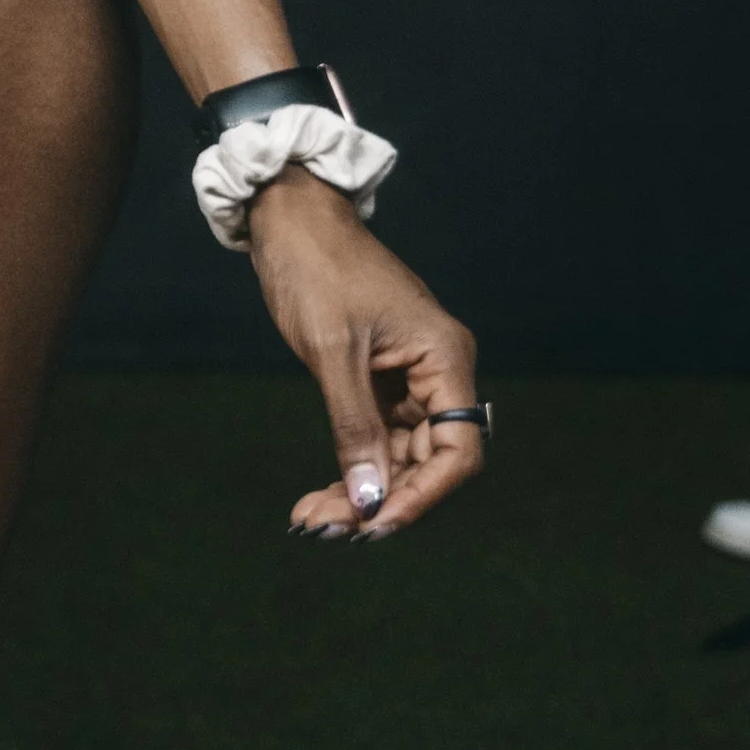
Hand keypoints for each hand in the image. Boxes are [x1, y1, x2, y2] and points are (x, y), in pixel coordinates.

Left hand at [245, 167, 483, 539]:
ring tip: (312, 518)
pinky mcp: (379, 380)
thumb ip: (353, 425)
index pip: (459, 450)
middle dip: (381, 499)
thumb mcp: (333, 351)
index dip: (423, 496)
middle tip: (325, 528)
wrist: (291, 220)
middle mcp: (437, 372)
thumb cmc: (317, 269)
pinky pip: (377, 439)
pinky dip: (353, 466)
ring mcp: (409, 378)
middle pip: (428, 462)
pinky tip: (321, 495)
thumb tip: (369, 499)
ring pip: (399, 457)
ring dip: (361, 491)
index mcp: (445, 358)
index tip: (374, 523)